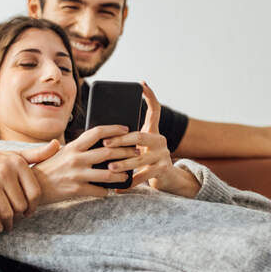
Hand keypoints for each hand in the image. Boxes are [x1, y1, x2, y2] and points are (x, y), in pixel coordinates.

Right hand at [0, 142, 58, 231]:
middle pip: (20, 205)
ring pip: (5, 212)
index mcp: (17, 163)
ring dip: (7, 224)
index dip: (33, 207)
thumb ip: (38, 154)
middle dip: (19, 217)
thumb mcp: (16, 155)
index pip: (34, 193)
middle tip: (16, 220)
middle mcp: (4, 170)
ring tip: (7, 226)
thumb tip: (57, 145)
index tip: (28, 212)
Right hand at [32, 125, 139, 204]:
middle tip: (136, 152)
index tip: (126, 129)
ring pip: (108, 174)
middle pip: (108, 152)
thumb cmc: (48, 167)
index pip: (97, 132)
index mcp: (73, 146)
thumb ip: (77, 146)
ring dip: (121, 174)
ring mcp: (77, 175)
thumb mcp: (61, 152)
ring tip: (127, 174)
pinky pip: (99, 191)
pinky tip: (111, 190)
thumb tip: (95, 139)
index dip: (114, 129)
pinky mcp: (76, 190)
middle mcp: (76, 158)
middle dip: (126, 152)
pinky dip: (107, 191)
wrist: (32, 184)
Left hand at [99, 82, 199, 197]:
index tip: (142, 84)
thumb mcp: (140, 148)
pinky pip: (144, 176)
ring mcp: (164, 155)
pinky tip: (119, 187)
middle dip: (121, 140)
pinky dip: (130, 182)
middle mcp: (160, 140)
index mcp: (153, 132)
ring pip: (140, 158)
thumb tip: (102, 134)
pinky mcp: (164, 169)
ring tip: (110, 168)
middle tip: (106, 144)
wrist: (168, 179)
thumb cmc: (147, 161)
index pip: (154, 110)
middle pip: (140, 136)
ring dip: (123, 164)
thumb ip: (127, 140)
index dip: (150, 96)